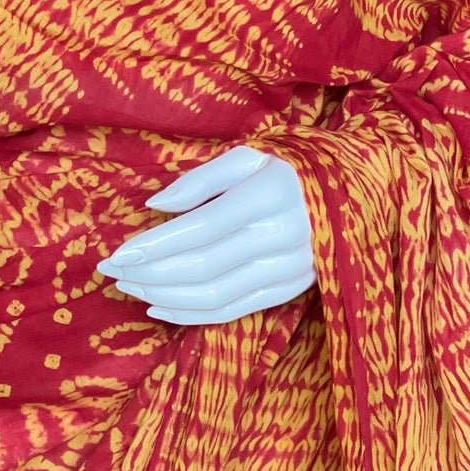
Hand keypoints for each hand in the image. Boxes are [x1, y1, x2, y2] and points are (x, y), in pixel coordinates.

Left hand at [96, 147, 315, 325]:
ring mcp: (291, 268)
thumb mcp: (249, 155)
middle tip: (112, 273)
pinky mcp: (293, 289)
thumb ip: (200, 178)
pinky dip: (193, 315)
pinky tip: (160, 309)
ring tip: (131, 289)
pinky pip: (235, 310)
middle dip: (150, 273)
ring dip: (166, 296)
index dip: (155, 246)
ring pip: (216, 294)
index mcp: (270, 195)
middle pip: (203, 266)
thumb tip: (154, 207)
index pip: (200, 229)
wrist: (357, 190)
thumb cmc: (291, 168)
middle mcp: (283, 236)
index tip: (116, 255)